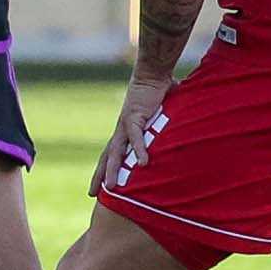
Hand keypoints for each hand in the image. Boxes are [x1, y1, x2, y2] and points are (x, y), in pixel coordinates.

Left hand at [92, 73, 171, 196]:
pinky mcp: (136, 116)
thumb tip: (177, 139)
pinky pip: (136, 137)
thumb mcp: (158, 118)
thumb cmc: (155, 94)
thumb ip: (161, 130)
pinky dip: (139, 150)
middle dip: (100, 176)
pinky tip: (143, 164)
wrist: (152, 74)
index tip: (98, 187)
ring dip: (114, 170)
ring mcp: (126, 124)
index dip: (104, 170)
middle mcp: (121, 130)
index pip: (111, 154)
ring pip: (117, 152)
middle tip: (93, 195)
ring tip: (112, 188)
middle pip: (108, 157)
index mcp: (124, 131)